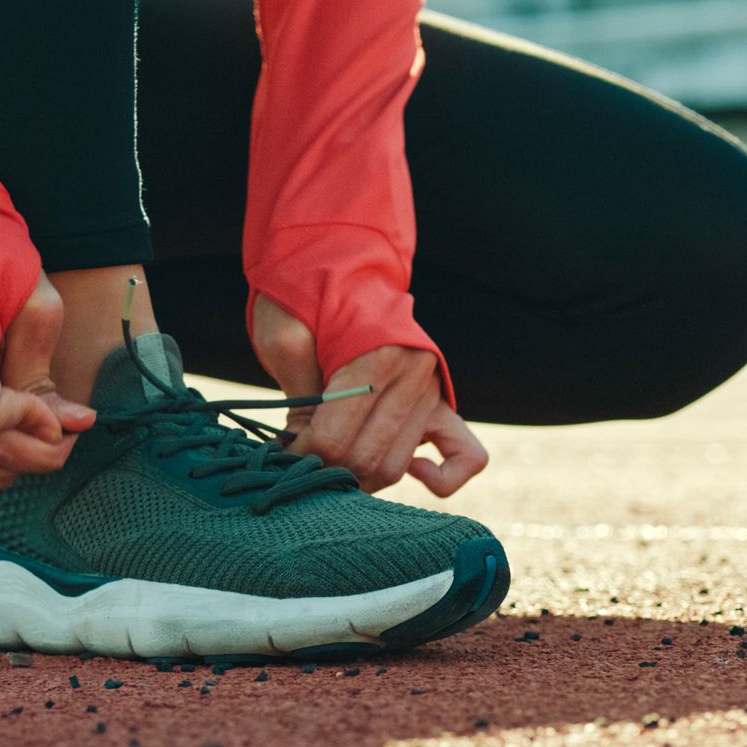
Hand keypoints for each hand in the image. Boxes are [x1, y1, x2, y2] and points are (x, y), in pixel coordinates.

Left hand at [249, 295, 487, 496]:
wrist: (340, 269)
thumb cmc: (306, 300)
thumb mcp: (284, 336)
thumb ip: (297, 395)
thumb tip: (304, 448)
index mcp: (378, 356)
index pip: (336, 436)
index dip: (301, 454)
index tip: (280, 452)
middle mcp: (415, 374)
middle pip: (366, 458)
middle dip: (326, 468)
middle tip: (299, 460)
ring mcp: (433, 390)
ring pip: (397, 465)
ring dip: (360, 477)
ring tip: (329, 460)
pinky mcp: (443, 403)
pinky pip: (466, 456)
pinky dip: (439, 478)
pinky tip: (409, 471)